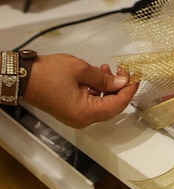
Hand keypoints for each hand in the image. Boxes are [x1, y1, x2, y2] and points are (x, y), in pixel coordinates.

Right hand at [23, 54, 138, 127]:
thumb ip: (105, 78)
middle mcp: (83, 119)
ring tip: (107, 69)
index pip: (118, 104)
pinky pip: (92, 103)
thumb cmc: (48, 74)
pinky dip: (98, 90)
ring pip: (103, 104)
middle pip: (112, 106)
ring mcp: (77, 117)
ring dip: (109, 87)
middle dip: (120, 88)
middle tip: (124, 71)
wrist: (22, 77)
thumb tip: (123, 81)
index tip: (136, 76)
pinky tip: (97, 75)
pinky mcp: (72, 111)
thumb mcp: (82, 70)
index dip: (129, 90)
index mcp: (86, 113)